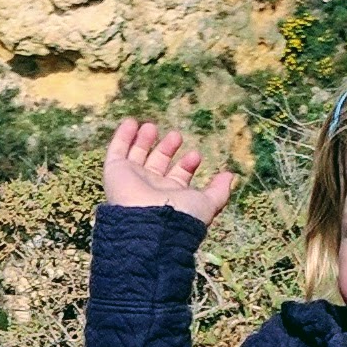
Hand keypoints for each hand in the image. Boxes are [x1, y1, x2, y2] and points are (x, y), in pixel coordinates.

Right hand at [103, 119, 236, 223]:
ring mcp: (132, 180)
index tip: (196, 155)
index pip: (177, 176)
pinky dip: (123, 136)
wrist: (150, 225)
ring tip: (151, 126)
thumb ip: (219, 191)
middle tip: (177, 135)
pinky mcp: (115, 172)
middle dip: (166, 149)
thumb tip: (230, 176)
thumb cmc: (181, 216)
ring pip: (136, 156)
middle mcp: (150, 188)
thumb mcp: (207, 203)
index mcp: (170, 196)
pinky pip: (116, 151)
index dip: (186, 165)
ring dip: (144, 141)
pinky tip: (131, 122)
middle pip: (157, 164)